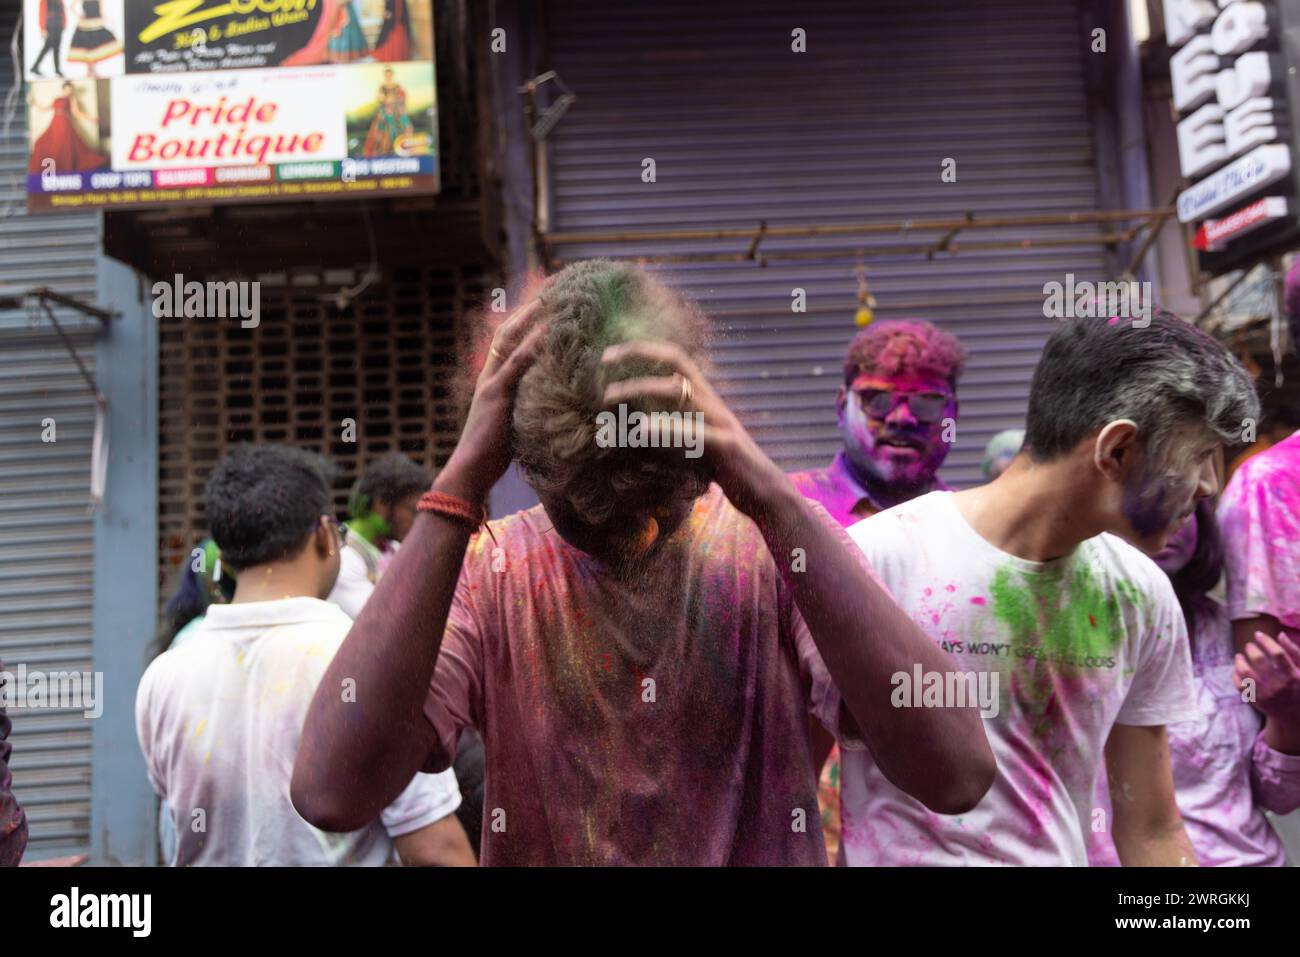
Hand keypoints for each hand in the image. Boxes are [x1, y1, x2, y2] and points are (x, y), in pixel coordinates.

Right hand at [437, 300, 548, 504]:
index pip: (509, 340)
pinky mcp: (495, 395)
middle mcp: (489, 375)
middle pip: (508, 330)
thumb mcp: (514, 424)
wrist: (469, 471)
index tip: (548, 301)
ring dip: (532, 316)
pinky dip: (532, 345)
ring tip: (554, 297)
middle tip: (554, 286)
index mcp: (492, 380)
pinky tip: (549, 330)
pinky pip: (516, 364)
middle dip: (530, 307)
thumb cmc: (493, 456)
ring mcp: (491, 383)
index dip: (526, 319)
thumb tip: (554, 405)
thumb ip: (527, 407)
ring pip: (510, 339)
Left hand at [601, 340, 787, 517]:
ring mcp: (721, 422)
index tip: (610, 355)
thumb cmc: (726, 469)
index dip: (645, 350)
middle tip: (604, 360)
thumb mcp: (696, 441)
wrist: (766, 492)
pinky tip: (641, 429)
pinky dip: (666, 428)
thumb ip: (674, 427)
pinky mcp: (727, 447)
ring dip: (641, 388)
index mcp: (706, 399)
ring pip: (680, 392)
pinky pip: (694, 432)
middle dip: (640, 353)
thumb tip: (638, 425)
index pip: (677, 359)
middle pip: (678, 362)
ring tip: (609, 395)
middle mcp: (713, 403)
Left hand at [1234, 631, 1299, 726]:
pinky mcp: (1255, 700)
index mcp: (1293, 675)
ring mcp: (1266, 693)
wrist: (1292, 715)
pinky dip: (1236, 674)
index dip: (1266, 641)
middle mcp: (1279, 684)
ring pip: (1245, 672)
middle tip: (1249, 646)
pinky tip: (1238, 669)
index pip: (1278, 654)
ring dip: (1239, 660)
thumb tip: (1280, 634)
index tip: (1258, 634)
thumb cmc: (1298, 686)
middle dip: (1251, 649)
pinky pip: (1239, 684)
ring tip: (1239, 656)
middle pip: (1259, 660)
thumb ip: (1294, 652)